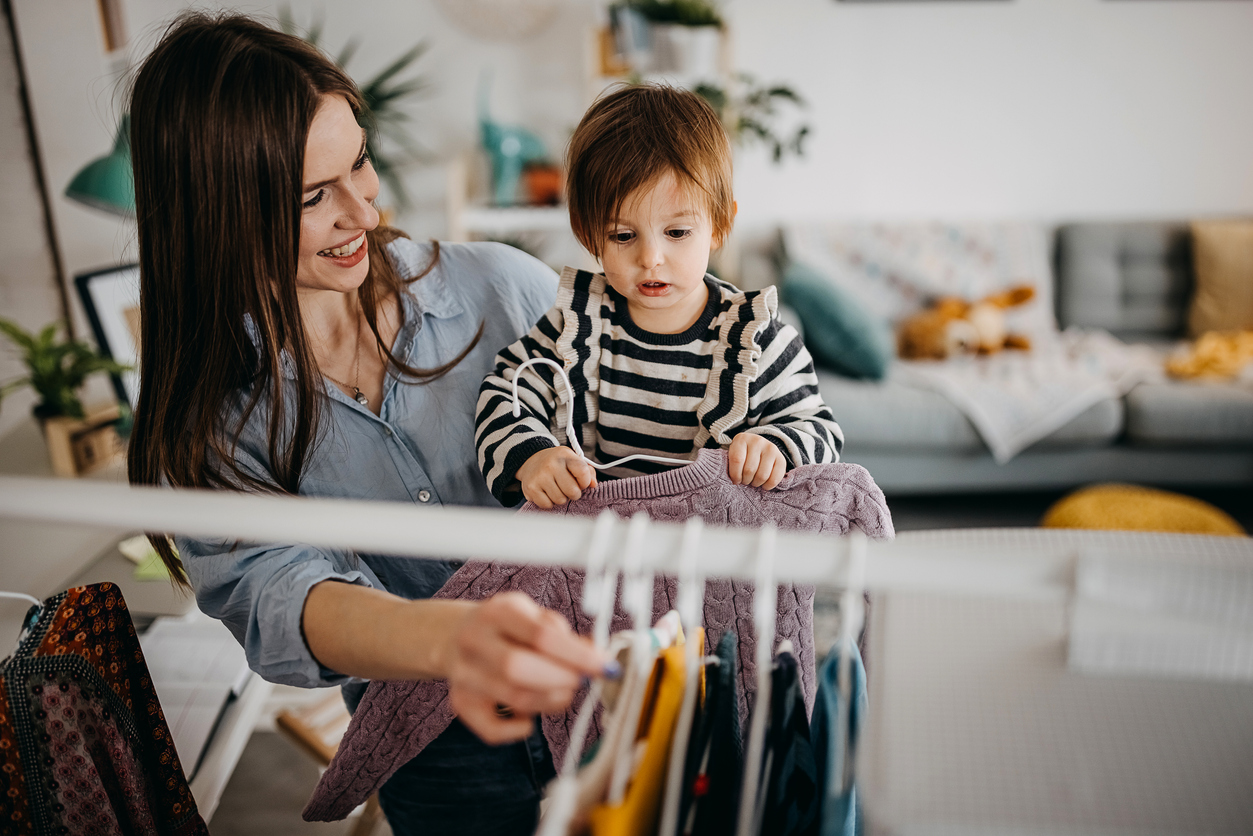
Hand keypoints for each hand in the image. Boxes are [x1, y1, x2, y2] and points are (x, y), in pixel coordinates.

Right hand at [443, 592, 607, 743]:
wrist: (456, 636)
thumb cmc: (506, 627)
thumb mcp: (532, 614)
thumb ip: (562, 633)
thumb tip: (594, 656)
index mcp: (497, 612)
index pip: (540, 635)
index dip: (578, 655)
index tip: (605, 666)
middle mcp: (474, 641)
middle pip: (518, 668)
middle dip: (562, 679)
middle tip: (581, 680)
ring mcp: (463, 675)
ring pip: (514, 699)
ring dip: (551, 701)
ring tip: (564, 691)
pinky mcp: (460, 703)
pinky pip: (493, 730)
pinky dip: (520, 729)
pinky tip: (529, 718)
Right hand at [516, 446, 597, 508]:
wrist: (531, 460)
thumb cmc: (555, 463)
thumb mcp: (572, 460)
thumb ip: (587, 471)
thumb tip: (593, 484)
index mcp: (564, 455)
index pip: (583, 473)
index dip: (585, 482)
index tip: (581, 482)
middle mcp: (551, 465)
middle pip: (572, 491)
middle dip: (573, 493)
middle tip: (567, 488)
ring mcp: (540, 477)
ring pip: (560, 500)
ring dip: (560, 498)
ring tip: (556, 488)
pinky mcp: (531, 488)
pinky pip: (547, 505)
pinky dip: (549, 502)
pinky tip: (546, 492)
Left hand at [727, 434, 786, 489]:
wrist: (758, 446)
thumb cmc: (742, 454)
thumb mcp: (733, 454)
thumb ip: (732, 465)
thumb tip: (736, 481)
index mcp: (741, 439)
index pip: (737, 460)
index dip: (735, 474)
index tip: (735, 480)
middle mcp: (757, 441)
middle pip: (750, 469)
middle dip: (745, 480)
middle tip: (745, 480)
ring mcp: (771, 449)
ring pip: (762, 476)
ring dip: (756, 483)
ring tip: (753, 481)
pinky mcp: (781, 458)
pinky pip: (775, 479)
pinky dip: (768, 486)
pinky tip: (763, 484)